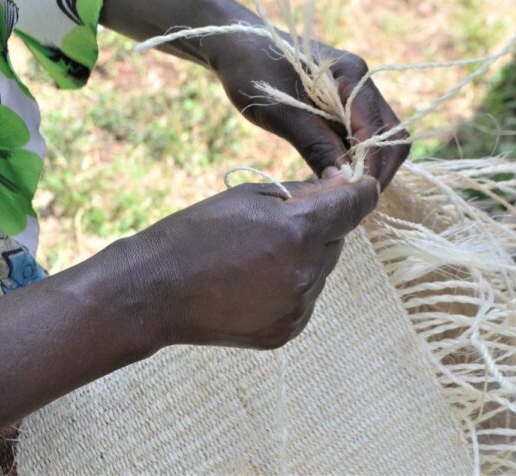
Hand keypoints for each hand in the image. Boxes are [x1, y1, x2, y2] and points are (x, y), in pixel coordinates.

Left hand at [101, 0, 408, 187]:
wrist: (235, 45)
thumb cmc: (252, 70)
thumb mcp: (280, 112)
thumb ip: (315, 144)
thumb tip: (344, 181)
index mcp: (352, 74)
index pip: (379, 130)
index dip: (371, 166)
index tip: (356, 196)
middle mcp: (363, 82)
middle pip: (393, 136)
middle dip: (380, 170)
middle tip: (357, 202)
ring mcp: (357, 94)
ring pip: (382, 139)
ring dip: (371, 167)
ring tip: (348, 194)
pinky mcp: (345, 105)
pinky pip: (363, 137)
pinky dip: (358, 159)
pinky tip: (339, 178)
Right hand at [116, 174, 378, 349]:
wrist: (154, 292)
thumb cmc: (196, 233)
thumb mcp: (250, 196)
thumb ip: (306, 192)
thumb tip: (346, 185)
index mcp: (299, 231)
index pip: (356, 206)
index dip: (361, 191)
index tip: (359, 185)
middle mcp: (307, 272)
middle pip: (337, 240)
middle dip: (320, 227)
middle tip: (277, 225)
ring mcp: (298, 307)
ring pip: (322, 270)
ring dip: (305, 258)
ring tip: (257, 257)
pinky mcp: (287, 330)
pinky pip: (305, 299)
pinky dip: (292, 287)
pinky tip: (255, 283)